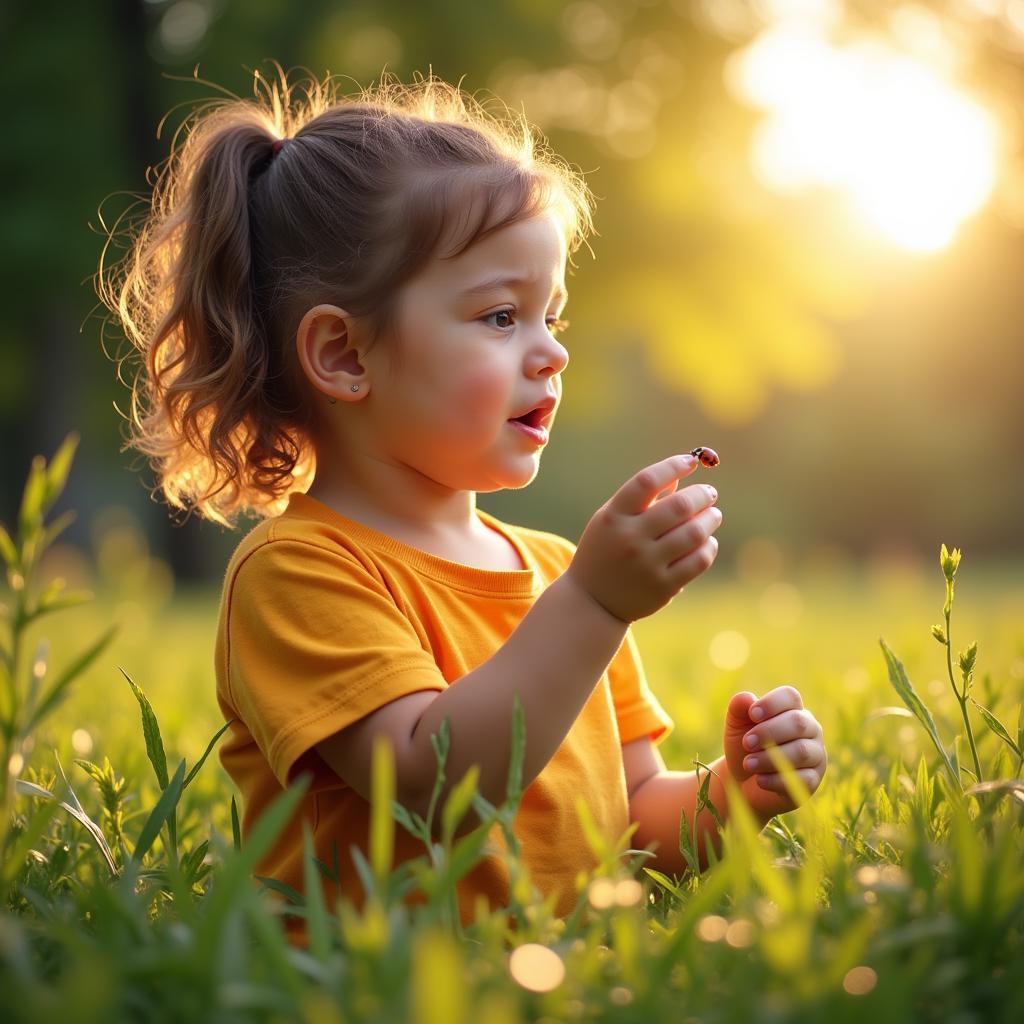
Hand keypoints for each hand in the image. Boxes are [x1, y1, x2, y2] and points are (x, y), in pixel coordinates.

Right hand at [567, 453, 721, 622]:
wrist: (593, 600)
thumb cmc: (606, 550)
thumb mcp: (611, 520)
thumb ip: (641, 499)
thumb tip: (680, 475)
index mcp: (613, 517)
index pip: (647, 481)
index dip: (673, 466)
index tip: (691, 461)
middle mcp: (629, 539)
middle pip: (678, 506)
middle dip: (702, 495)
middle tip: (710, 493)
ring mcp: (646, 565)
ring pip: (694, 533)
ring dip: (710, 519)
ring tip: (712, 515)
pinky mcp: (662, 586)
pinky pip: (698, 561)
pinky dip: (708, 546)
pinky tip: (707, 541)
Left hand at [721, 687, 826, 820]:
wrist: (744, 782)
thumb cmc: (744, 747)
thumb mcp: (736, 725)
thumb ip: (739, 708)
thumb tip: (747, 698)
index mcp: (792, 710)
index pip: (790, 697)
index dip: (772, 703)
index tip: (752, 714)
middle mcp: (810, 730)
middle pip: (798, 722)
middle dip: (769, 732)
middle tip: (746, 743)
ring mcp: (815, 755)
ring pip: (801, 751)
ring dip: (770, 757)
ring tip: (748, 764)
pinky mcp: (813, 780)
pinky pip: (802, 779)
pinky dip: (777, 779)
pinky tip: (759, 780)